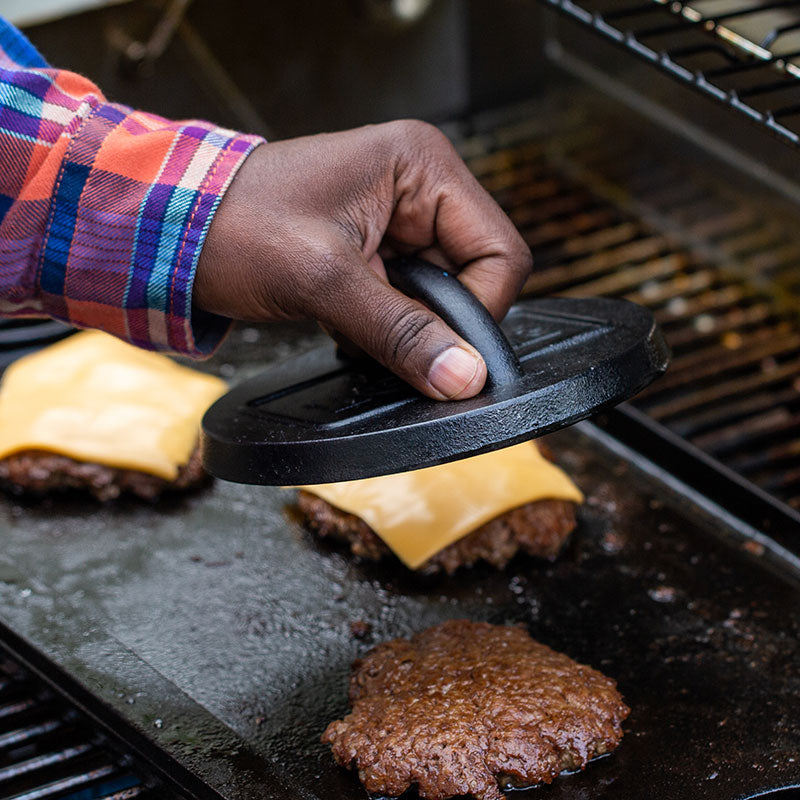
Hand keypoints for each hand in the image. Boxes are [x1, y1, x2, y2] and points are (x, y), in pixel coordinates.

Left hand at [194, 120, 531, 399]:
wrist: (172, 231)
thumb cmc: (232, 224)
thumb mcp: (322, 279)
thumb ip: (399, 330)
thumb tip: (463, 376)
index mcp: (421, 165)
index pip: (500, 253)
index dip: (480, 312)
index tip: (445, 353)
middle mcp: (419, 187)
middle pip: (475, 278)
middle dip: (433, 319)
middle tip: (378, 329)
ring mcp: (398, 220)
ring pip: (441, 297)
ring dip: (402, 324)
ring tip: (349, 317)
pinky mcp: (377, 250)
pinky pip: (408, 302)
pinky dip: (384, 326)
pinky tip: (344, 320)